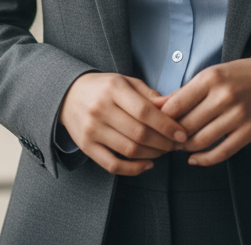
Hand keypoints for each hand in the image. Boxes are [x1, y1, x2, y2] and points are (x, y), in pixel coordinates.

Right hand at [59, 72, 187, 175]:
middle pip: (139, 133)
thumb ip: (149, 95)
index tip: (182, 134)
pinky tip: (147, 164)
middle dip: (163, 143)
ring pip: (129, 150)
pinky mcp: (86, 146)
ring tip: (164, 152)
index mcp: (114, 88)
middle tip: (176, 146)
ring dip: (152, 155)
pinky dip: (133, 169)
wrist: (68, 94)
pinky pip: (112, 165)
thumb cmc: (103, 87)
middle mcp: (101, 108)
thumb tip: (174, 108)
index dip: (167, 125)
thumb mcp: (126, 82)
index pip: (145, 111)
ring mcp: (92, 129)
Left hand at [157, 55, 250, 166]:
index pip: (176, 105)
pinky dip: (204, 159)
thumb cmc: (239, 75)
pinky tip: (194, 159)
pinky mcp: (249, 132)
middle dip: (171, 136)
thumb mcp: (211, 74)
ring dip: (185, 148)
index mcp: (210, 79)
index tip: (155, 124)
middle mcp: (223, 96)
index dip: (161, 119)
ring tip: (179, 146)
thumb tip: (158, 105)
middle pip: (186, 125)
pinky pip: (222, 152)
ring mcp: (238, 115)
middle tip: (164, 140)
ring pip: (201, 141)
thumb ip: (185, 92)